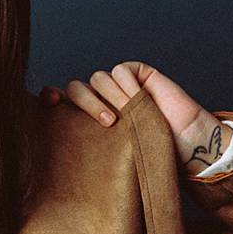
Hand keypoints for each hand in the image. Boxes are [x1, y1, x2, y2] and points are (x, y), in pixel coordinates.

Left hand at [40, 61, 227, 171]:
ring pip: (97, 79)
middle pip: (76, 89)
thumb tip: (48, 162)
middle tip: (108, 123)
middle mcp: (100, 100)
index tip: (48, 103)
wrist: (185, 145)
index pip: (60, 102)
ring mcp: (117, 85)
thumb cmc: (150, 156)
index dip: (50, 98)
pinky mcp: (136, 74)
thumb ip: (85, 147)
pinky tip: (139, 98)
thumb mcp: (110, 156)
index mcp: (88, 120)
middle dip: (87, 104)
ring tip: (126, 116)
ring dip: (111, 96)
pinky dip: (127, 83)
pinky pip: (120, 71)